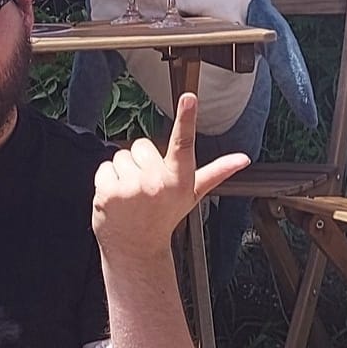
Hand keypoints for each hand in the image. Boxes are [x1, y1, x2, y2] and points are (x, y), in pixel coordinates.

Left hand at [92, 93, 247, 265]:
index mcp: (178, 179)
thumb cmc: (165, 218)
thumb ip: (217, 171)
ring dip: (123, 171)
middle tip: (146, 184)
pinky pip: (104, 168)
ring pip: (121, 156)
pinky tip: (117, 196)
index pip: (184, 143)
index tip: (189, 98)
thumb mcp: (192, 194)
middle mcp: (156, 182)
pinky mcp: (108, 191)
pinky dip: (107, 180)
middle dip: (141, 161)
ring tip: (131, 193)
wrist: (136, 248)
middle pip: (141, 145)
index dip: (187, 118)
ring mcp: (131, 187)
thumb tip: (242, 159)